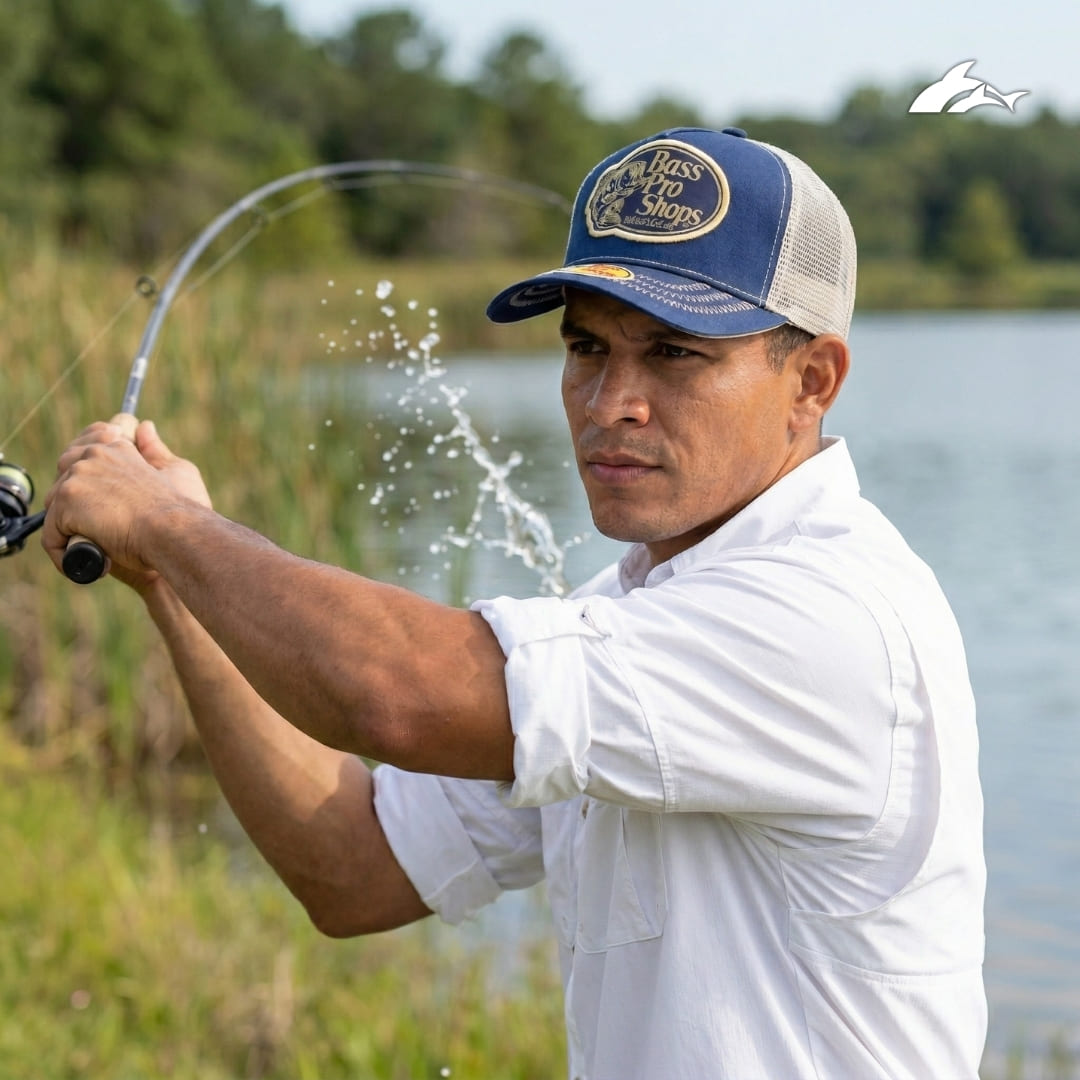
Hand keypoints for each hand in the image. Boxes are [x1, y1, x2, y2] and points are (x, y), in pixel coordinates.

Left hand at [43, 418, 210, 590]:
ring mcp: (77, 475)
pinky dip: (64, 553)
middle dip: (74, 501)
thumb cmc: (182, 508)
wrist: (173, 529)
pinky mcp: (67, 500)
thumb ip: (155, 449)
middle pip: (64, 474)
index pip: (85, 448)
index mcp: (116, 446)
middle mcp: (93, 454)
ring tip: (96, 548)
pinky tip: (91, 564)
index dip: (87, 477)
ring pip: (55, 505)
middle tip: (98, 528)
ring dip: (69, 528)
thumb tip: (144, 426)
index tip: (101, 504)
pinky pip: (52, 533)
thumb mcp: (176, 469)